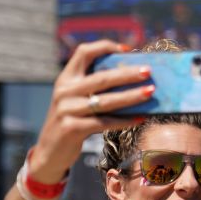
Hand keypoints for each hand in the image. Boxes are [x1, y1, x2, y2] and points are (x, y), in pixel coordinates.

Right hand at [28, 40, 152, 182]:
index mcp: (66, 78)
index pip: (84, 52)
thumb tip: (135, 80)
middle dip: (128, 73)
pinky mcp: (72, 128)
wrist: (49, 152)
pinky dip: (124, 120)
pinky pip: (104, 122)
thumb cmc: (72, 122)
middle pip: (102, 77)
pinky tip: (140, 118)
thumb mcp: (77, 100)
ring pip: (106, 100)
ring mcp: (67, 109)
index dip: (105, 46)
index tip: (128, 50)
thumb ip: (95, 89)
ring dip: (131, 96)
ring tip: (150, 92)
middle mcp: (64, 91)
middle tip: (148, 71)